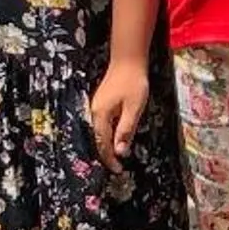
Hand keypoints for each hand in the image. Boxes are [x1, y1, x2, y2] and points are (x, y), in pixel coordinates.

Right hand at [88, 59, 147, 174]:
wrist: (128, 59)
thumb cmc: (133, 82)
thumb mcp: (134, 108)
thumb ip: (126, 130)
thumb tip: (120, 152)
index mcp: (101, 116)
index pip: (103, 144)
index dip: (110, 159)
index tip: (118, 170)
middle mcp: (95, 113)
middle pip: (98, 139)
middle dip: (107, 154)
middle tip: (117, 167)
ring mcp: (96, 107)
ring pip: (99, 132)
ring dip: (107, 145)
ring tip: (116, 156)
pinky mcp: (101, 102)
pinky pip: (102, 124)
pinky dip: (108, 134)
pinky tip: (115, 138)